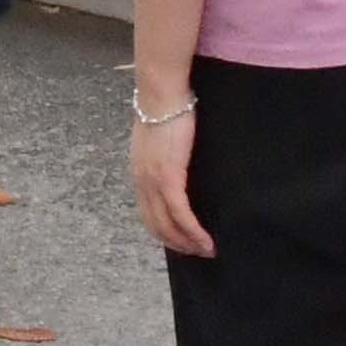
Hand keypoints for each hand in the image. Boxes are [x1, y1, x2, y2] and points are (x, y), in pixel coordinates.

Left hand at [132, 102, 212, 258]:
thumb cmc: (165, 108)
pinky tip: (206, 240)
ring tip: (207, 251)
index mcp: (139, 173)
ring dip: (188, 243)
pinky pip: (180, 214)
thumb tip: (177, 160)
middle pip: (156, 226)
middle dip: (177, 244)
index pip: (148, 214)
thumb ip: (163, 154)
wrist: (161, 93)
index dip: (164, 232)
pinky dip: (193, 231)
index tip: (182, 241)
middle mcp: (141, 182)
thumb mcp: (158, 137)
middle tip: (198, 252)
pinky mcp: (168, 177)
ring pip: (169, 225)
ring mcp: (153, 181)